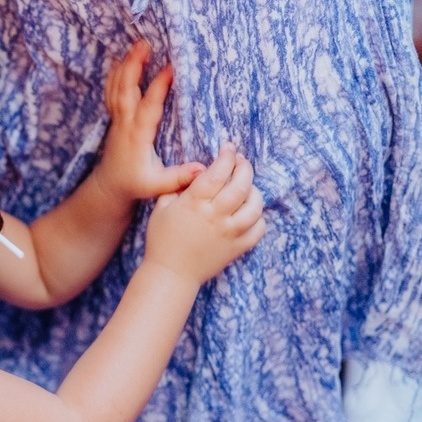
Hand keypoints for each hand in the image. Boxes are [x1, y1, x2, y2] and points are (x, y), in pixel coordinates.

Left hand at [94, 40, 204, 203]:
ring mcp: (117, 119)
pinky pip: (112, 92)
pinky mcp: (115, 118)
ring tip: (137, 44)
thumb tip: (202, 170)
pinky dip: (115, 75)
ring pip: (117, 87)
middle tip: (145, 43)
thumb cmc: (136, 185)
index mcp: (138, 136)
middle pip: (126, 89)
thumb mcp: (158, 185)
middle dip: (134, 65)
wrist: (110, 186)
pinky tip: (121, 60)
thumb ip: (179, 177)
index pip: (149, 106)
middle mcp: (125, 123)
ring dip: (126, 65)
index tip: (171, 67)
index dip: (159, 86)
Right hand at [142, 142, 265, 285]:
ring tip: (247, 186)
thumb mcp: (162, 206)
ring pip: (255, 206)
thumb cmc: (162, 238)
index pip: (218, 172)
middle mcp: (215, 216)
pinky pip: (259, 229)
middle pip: (241, 185)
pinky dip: (258, 218)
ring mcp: (229, 233)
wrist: (170, 273)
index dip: (227, 156)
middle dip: (244, 167)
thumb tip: (199, 169)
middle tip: (241, 161)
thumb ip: (179, 185)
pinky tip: (249, 212)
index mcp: (194, 203)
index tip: (228, 147)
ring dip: (254, 191)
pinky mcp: (237, 248)